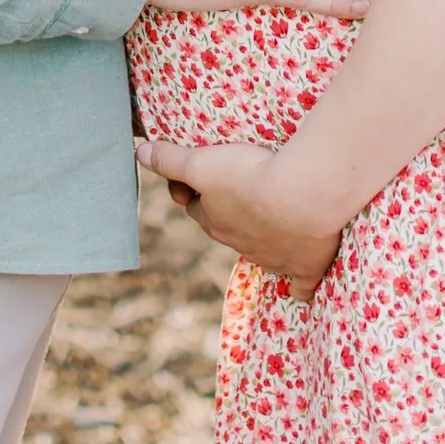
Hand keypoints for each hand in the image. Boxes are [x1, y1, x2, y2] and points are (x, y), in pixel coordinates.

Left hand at [136, 135, 342, 297]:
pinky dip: (299, 287)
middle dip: (225, 213)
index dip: (194, 191)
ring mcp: (274, 259)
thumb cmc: (248, 176)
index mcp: (215, 222)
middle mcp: (241, 245)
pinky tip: (299, 289)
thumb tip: (139, 154)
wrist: (302, 197)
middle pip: (225, 229)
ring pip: (261, 253)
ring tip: (270, 216)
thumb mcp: (203, 162)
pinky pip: (300, 286)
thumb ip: (171, 160)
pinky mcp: (306, 267)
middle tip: (236, 186)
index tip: (199, 175)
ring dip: (261, 238)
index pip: (196, 209)